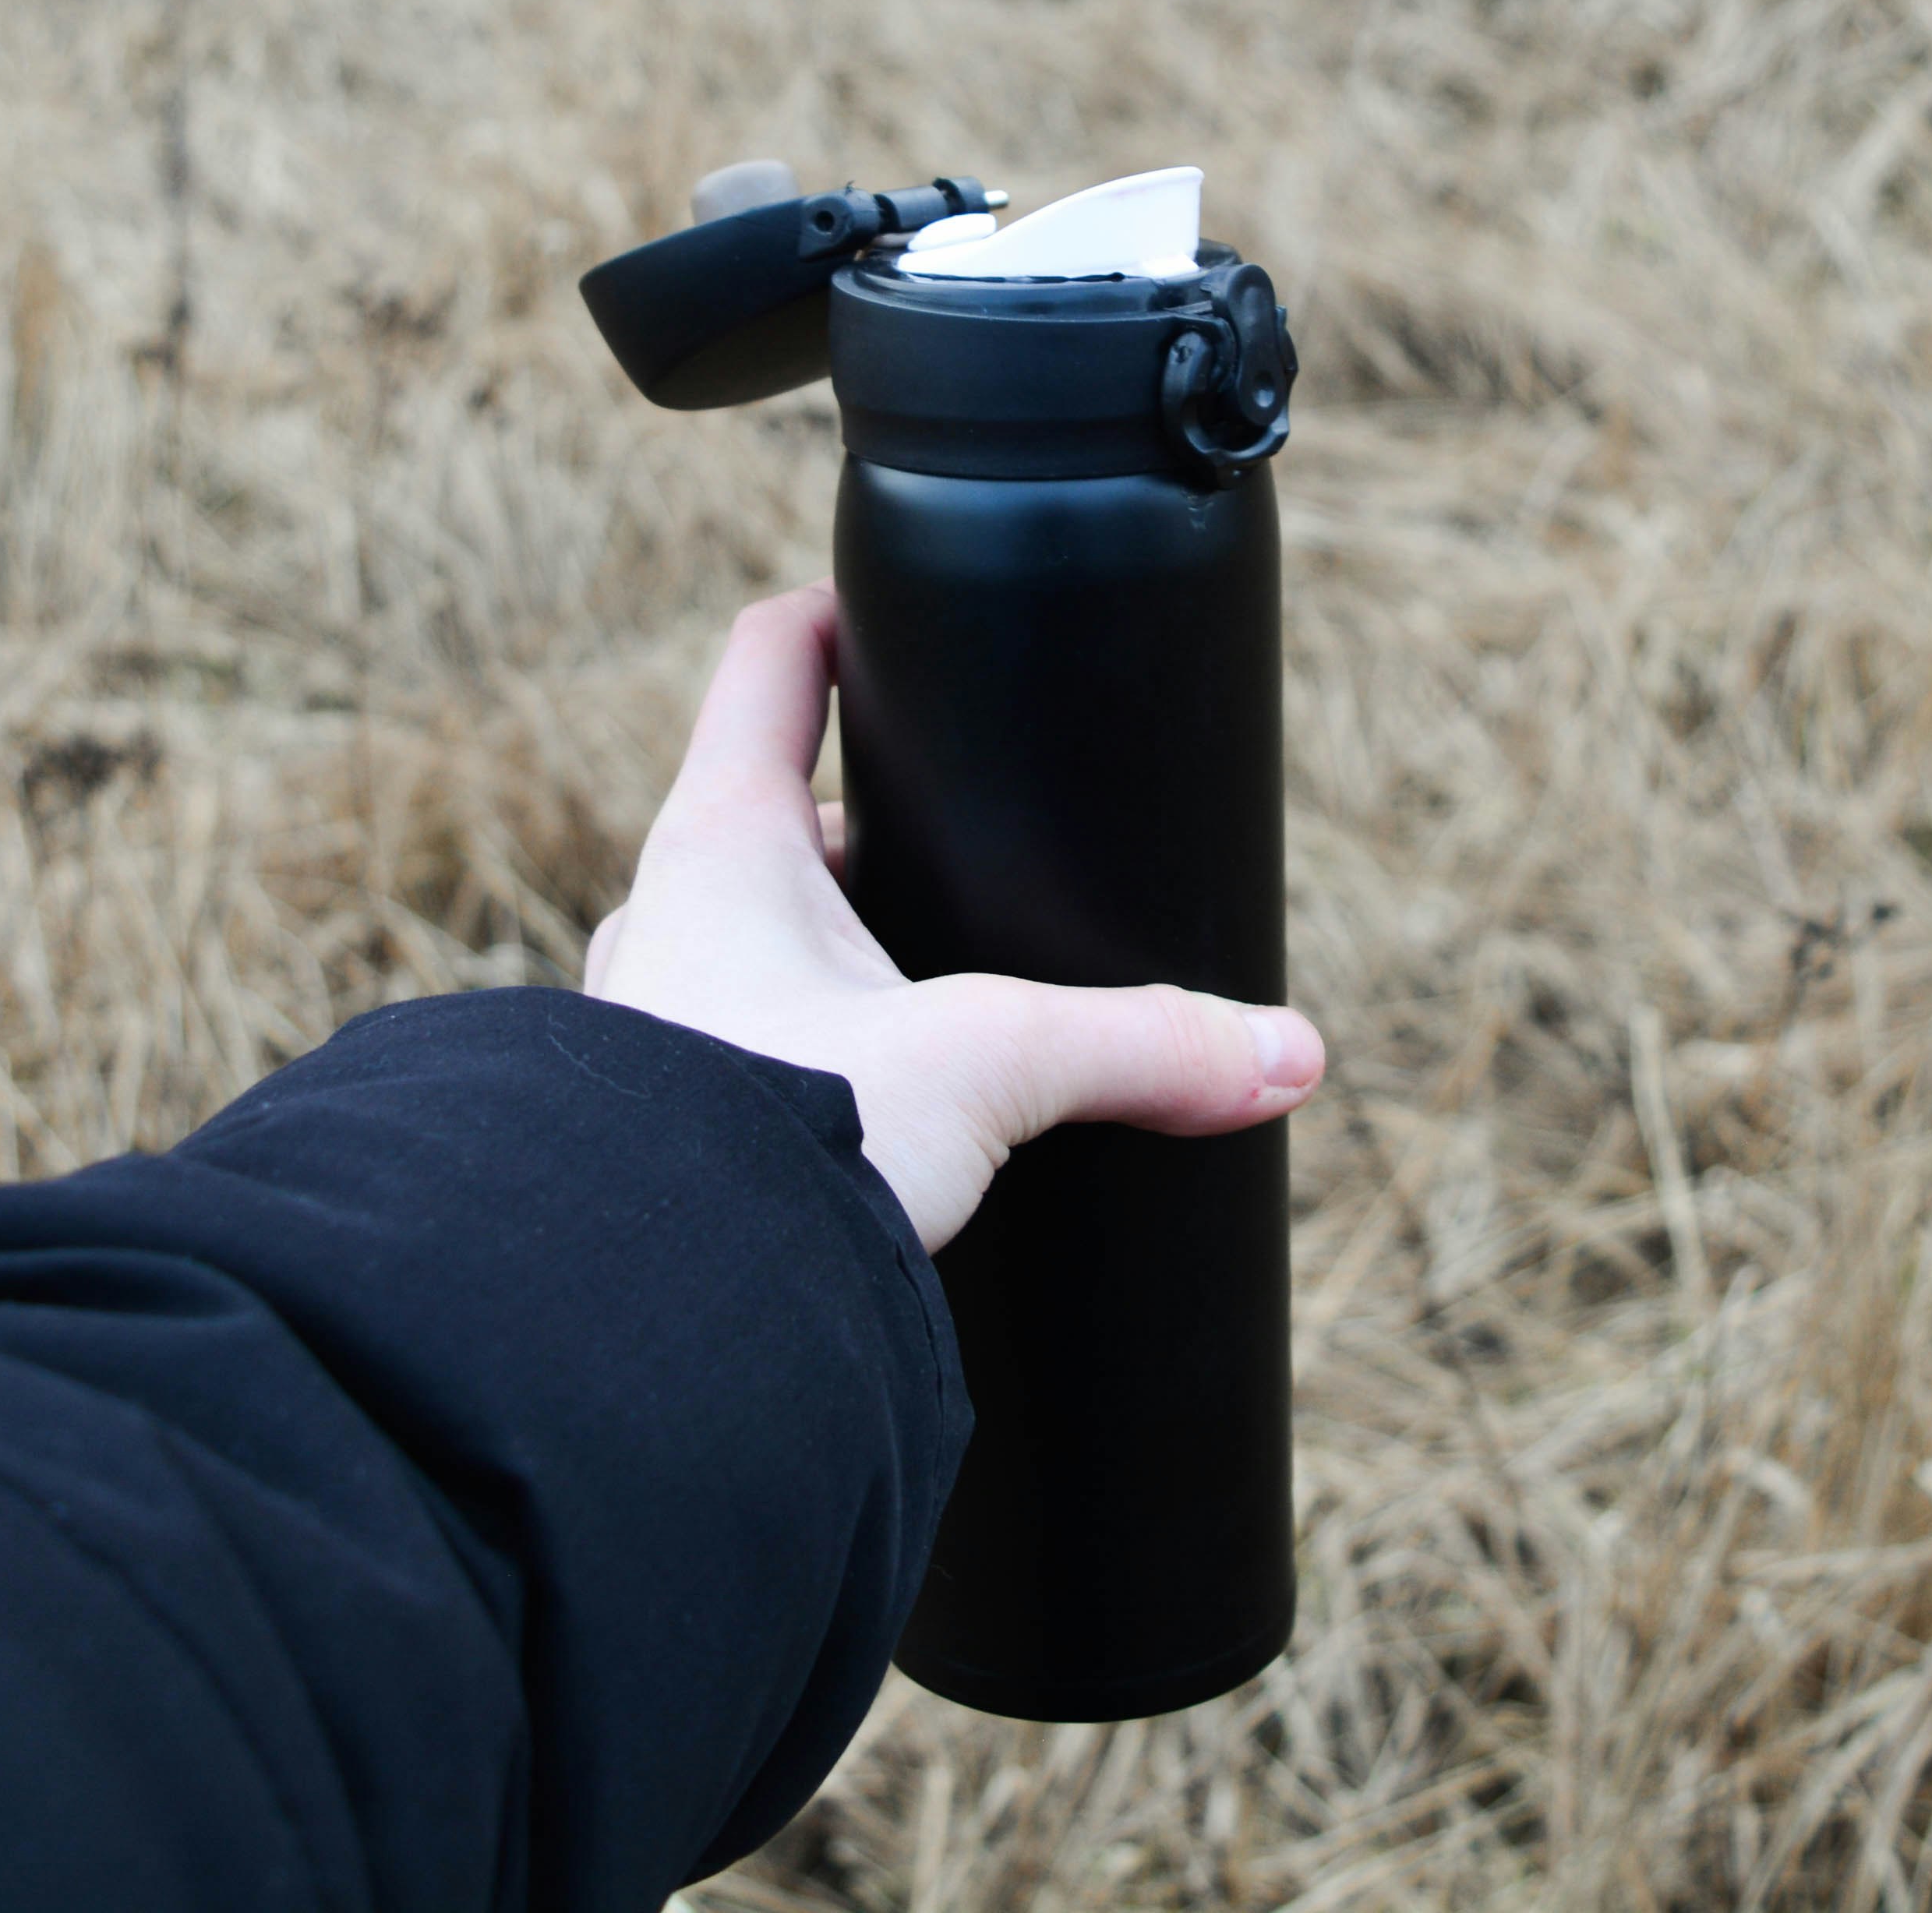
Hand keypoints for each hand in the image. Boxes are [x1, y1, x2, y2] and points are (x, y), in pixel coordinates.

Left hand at [584, 584, 1326, 1249]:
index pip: (773, 662)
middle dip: (877, 837)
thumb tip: (1284, 1052)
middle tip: (976, 859)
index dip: (839, 617)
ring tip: (942, 999)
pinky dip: (809, 1058)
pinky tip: (878, 1111)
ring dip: (841, 959)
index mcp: (723, 840)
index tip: (899, 611)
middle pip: (782, 816)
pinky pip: (738, 1050)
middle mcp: (669, 913)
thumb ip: (1143, 1045)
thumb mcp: (990, 1069)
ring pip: (756, 944)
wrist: (648, 1320)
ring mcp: (646, 1022)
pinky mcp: (656, 1129)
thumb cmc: (776, 1145)